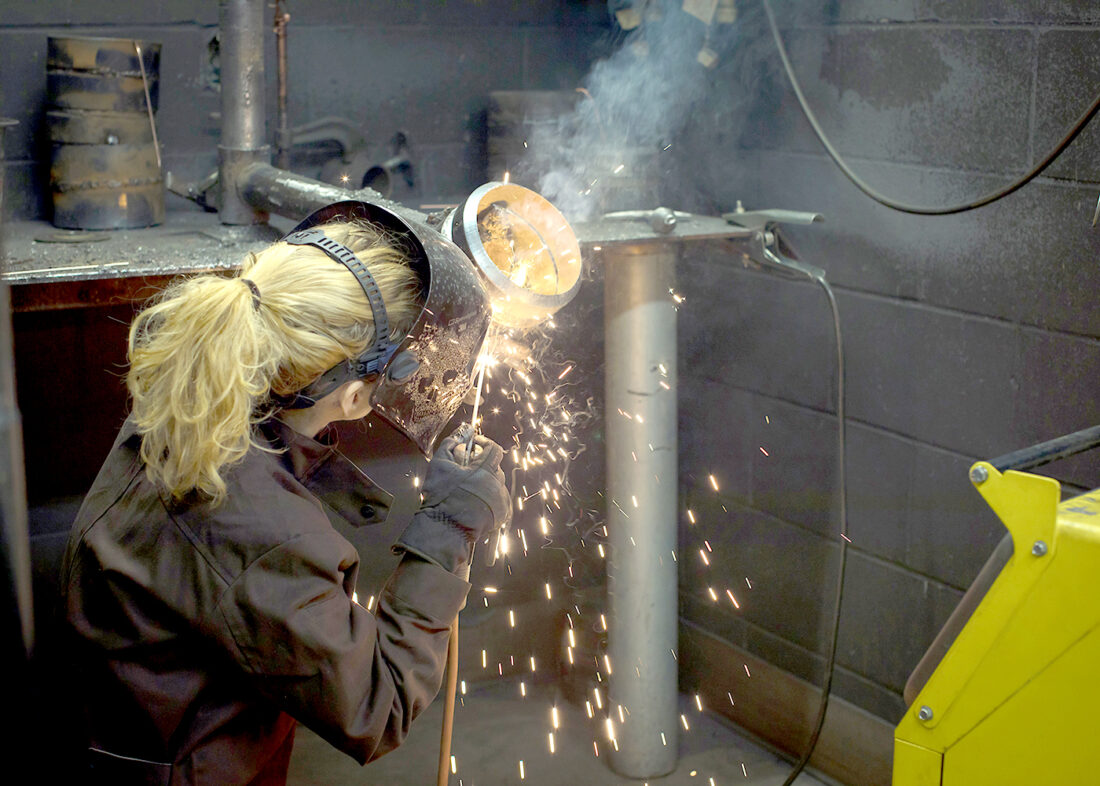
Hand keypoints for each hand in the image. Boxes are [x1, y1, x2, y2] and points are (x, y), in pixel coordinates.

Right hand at [394, 431, 510, 573]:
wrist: (445, 529)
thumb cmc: (442, 496)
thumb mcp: (440, 464)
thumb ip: (451, 443)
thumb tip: (463, 430)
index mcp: (486, 468)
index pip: (493, 448)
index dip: (483, 444)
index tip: (472, 446)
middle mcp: (498, 482)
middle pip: (495, 466)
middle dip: (481, 465)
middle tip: (464, 470)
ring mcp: (501, 499)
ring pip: (496, 483)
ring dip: (484, 481)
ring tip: (466, 488)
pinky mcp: (502, 513)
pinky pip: (497, 499)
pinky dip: (487, 497)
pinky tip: (472, 502)